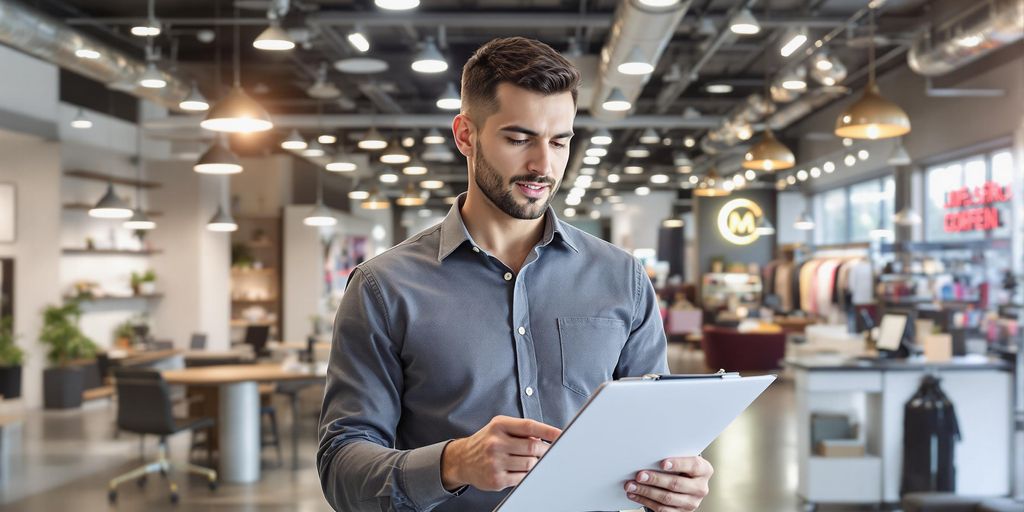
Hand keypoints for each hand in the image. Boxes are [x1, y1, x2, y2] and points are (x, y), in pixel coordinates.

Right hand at [440, 415, 561, 491]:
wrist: (462, 460)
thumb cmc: (485, 442)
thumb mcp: (498, 428)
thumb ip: (520, 430)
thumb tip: (544, 438)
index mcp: (498, 425)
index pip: (529, 426)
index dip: (548, 430)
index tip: (561, 435)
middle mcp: (495, 442)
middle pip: (532, 446)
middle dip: (545, 450)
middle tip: (549, 452)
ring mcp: (495, 462)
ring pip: (530, 464)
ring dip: (536, 463)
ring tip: (534, 461)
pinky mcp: (496, 479)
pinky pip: (522, 478)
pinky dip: (527, 475)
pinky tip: (524, 471)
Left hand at [623, 456, 712, 511]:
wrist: (687, 483)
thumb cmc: (681, 467)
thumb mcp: (683, 459)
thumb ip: (673, 456)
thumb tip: (650, 454)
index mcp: (704, 470)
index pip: (693, 465)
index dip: (678, 464)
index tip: (662, 463)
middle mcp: (700, 488)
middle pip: (676, 484)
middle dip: (655, 479)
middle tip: (639, 475)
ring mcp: (692, 503)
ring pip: (667, 498)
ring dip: (646, 492)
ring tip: (631, 485)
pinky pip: (662, 509)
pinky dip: (646, 501)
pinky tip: (635, 495)